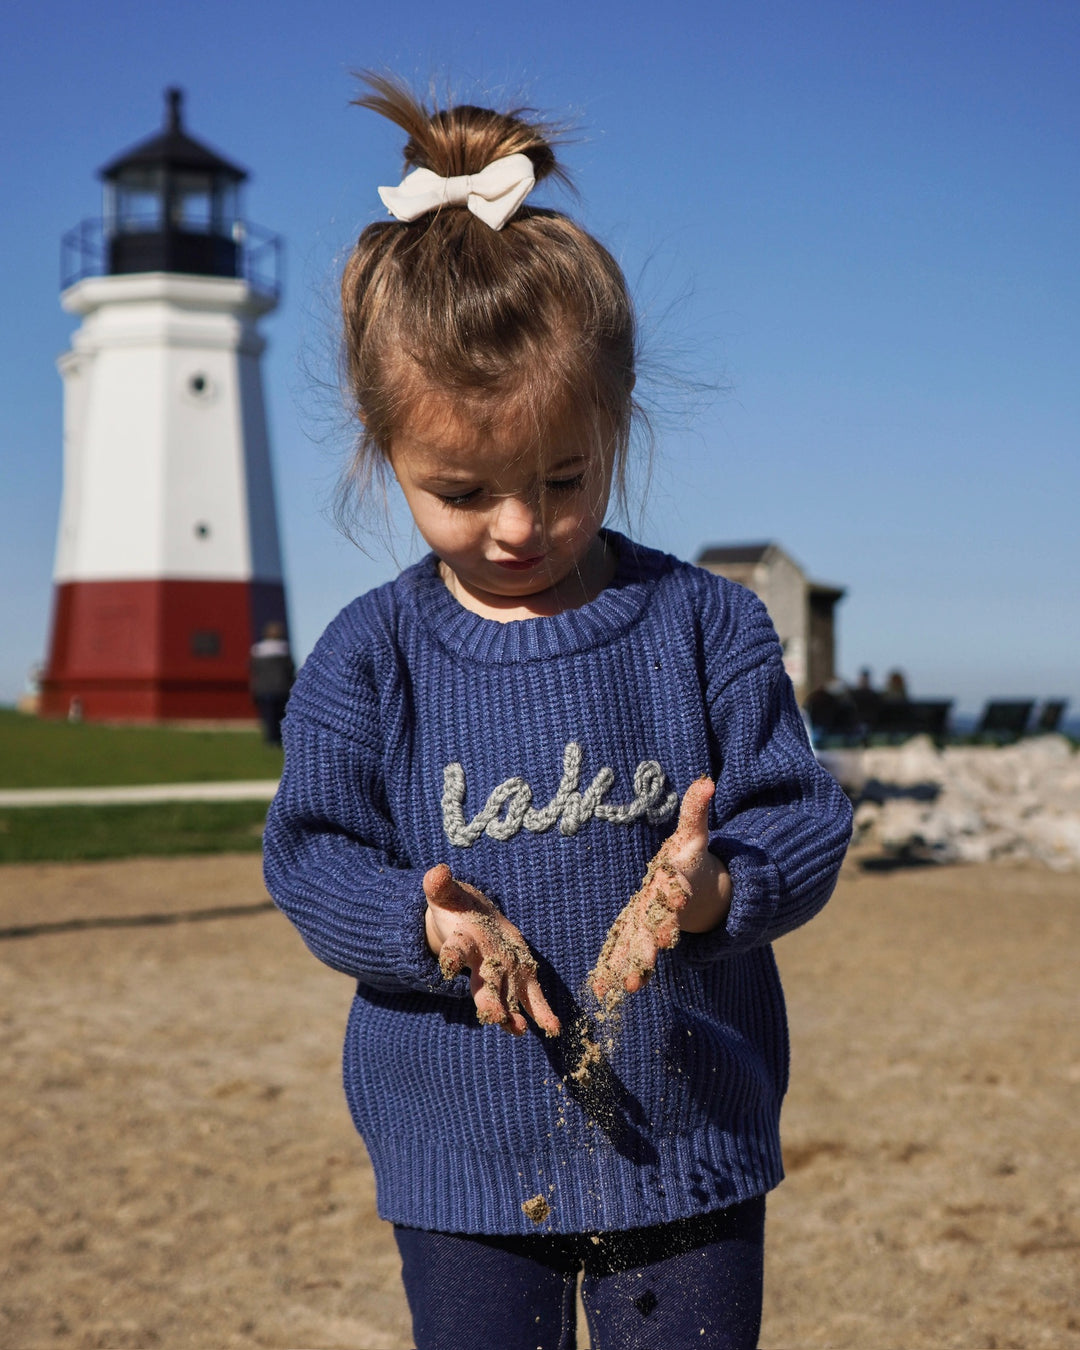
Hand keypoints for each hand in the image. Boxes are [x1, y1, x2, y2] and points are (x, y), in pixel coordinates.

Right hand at [423, 864, 560, 1037]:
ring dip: (511, 1015)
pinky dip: (542, 1013)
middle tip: (493, 1016)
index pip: (455, 949)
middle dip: (487, 1001)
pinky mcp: (520, 976)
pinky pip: (531, 998)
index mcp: (462, 942)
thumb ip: (440, 886)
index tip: (447, 964)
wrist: (472, 921)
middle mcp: (479, 964)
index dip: (451, 956)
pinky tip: (553, 1028)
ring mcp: (500, 974)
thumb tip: (437, 871)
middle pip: (481, 986)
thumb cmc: (457, 907)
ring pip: (505, 997)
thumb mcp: (448, 894)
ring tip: (519, 1030)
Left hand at [590, 778, 731, 1003]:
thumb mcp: (695, 833)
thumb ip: (697, 810)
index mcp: (675, 882)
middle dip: (651, 946)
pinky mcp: (638, 933)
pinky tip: (601, 990)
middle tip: (645, 966)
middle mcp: (664, 908)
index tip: (673, 918)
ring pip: (641, 947)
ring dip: (633, 966)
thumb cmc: (691, 856)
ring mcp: (651, 924)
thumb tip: (708, 781)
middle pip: (657, 927)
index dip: (673, 904)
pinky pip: (624, 951)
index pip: (674, 892)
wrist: (699, 887)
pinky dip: (614, 969)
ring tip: (625, 989)